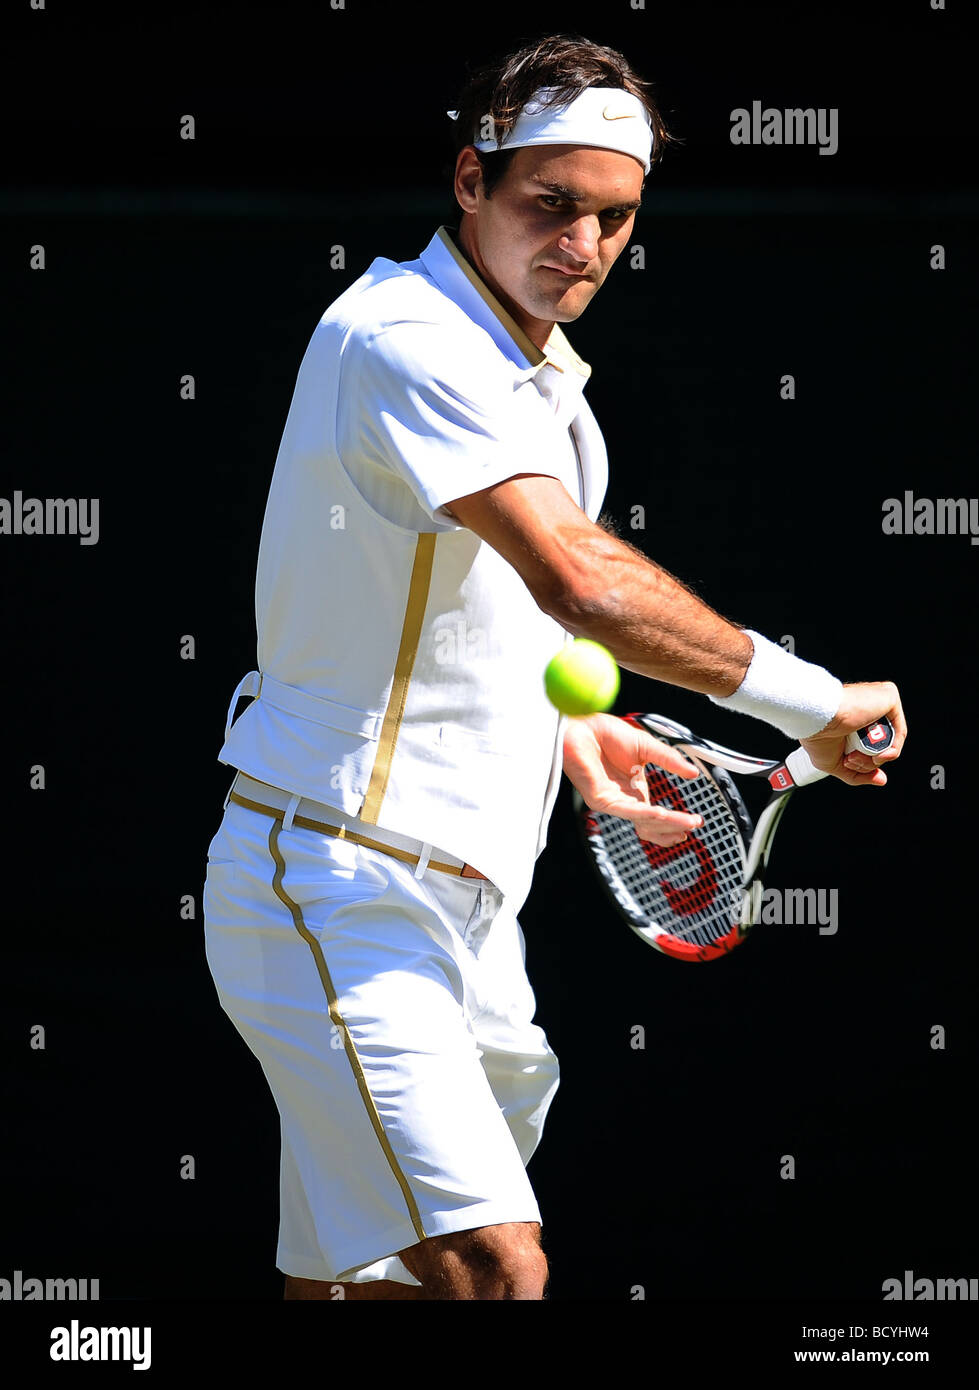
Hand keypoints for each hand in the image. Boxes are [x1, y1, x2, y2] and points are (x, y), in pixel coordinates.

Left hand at [562, 712, 702, 845]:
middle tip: (695, 825)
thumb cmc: (607, 734)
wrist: (583, 726)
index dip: (676, 820)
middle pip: (652, 824)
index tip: (697, 821)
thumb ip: (669, 761)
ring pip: (642, 821)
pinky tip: (661, 813)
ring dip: (666, 823)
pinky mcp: (600, 799)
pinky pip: (626, 810)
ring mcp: (613, 801)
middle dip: (675, 826)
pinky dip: (646, 813)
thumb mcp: (646, 747)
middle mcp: (625, 799)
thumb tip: (693, 773)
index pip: (658, 815)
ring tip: (686, 823)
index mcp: (635, 789)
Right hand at [799, 680, 906, 786]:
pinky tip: (877, 753)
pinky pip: (900, 730)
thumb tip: (881, 780)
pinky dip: (892, 748)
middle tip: (849, 758)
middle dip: (867, 761)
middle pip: (880, 746)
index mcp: (853, 720)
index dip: (862, 762)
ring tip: (856, 753)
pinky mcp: (888, 696)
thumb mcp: (835, 763)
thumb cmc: (816, 735)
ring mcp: (878, 702)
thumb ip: (858, 774)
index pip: (869, 747)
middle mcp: (866, 709)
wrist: (815, 720)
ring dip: (875, 758)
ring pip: (891, 741)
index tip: (847, 762)